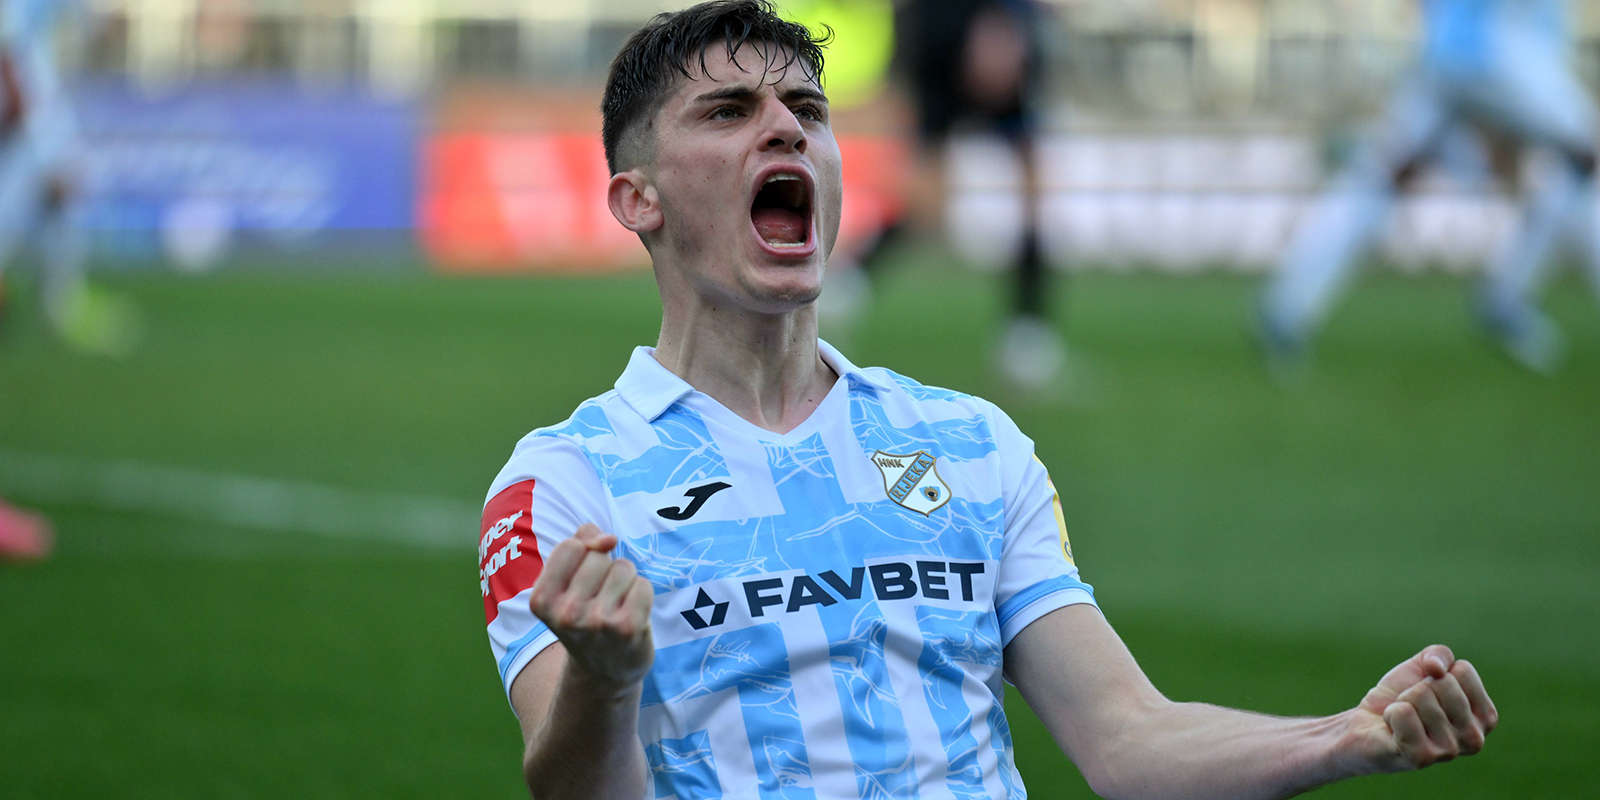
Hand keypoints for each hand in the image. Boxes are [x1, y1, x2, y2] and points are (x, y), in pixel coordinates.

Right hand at [527, 523, 654, 689]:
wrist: (604, 672)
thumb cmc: (585, 615)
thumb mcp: (567, 583)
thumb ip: (581, 543)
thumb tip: (608, 539)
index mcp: (541, 600)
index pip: (572, 546)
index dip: (584, 554)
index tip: (582, 580)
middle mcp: (565, 613)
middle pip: (599, 556)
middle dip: (606, 569)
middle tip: (600, 599)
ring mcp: (596, 622)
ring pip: (623, 567)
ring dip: (625, 581)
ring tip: (615, 606)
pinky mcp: (627, 628)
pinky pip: (643, 585)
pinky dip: (642, 594)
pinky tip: (631, 614)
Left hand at [1342, 644, 1497, 772]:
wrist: (1366, 725)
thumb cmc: (1400, 697)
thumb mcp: (1422, 666)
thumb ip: (1439, 654)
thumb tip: (1436, 668)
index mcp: (1485, 717)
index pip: (1463, 671)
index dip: (1435, 674)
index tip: (1428, 692)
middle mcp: (1475, 739)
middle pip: (1443, 683)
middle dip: (1418, 689)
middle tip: (1412, 708)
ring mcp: (1450, 751)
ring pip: (1421, 696)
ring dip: (1403, 702)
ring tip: (1403, 720)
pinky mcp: (1422, 757)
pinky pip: (1404, 712)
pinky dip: (1391, 713)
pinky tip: (1393, 729)